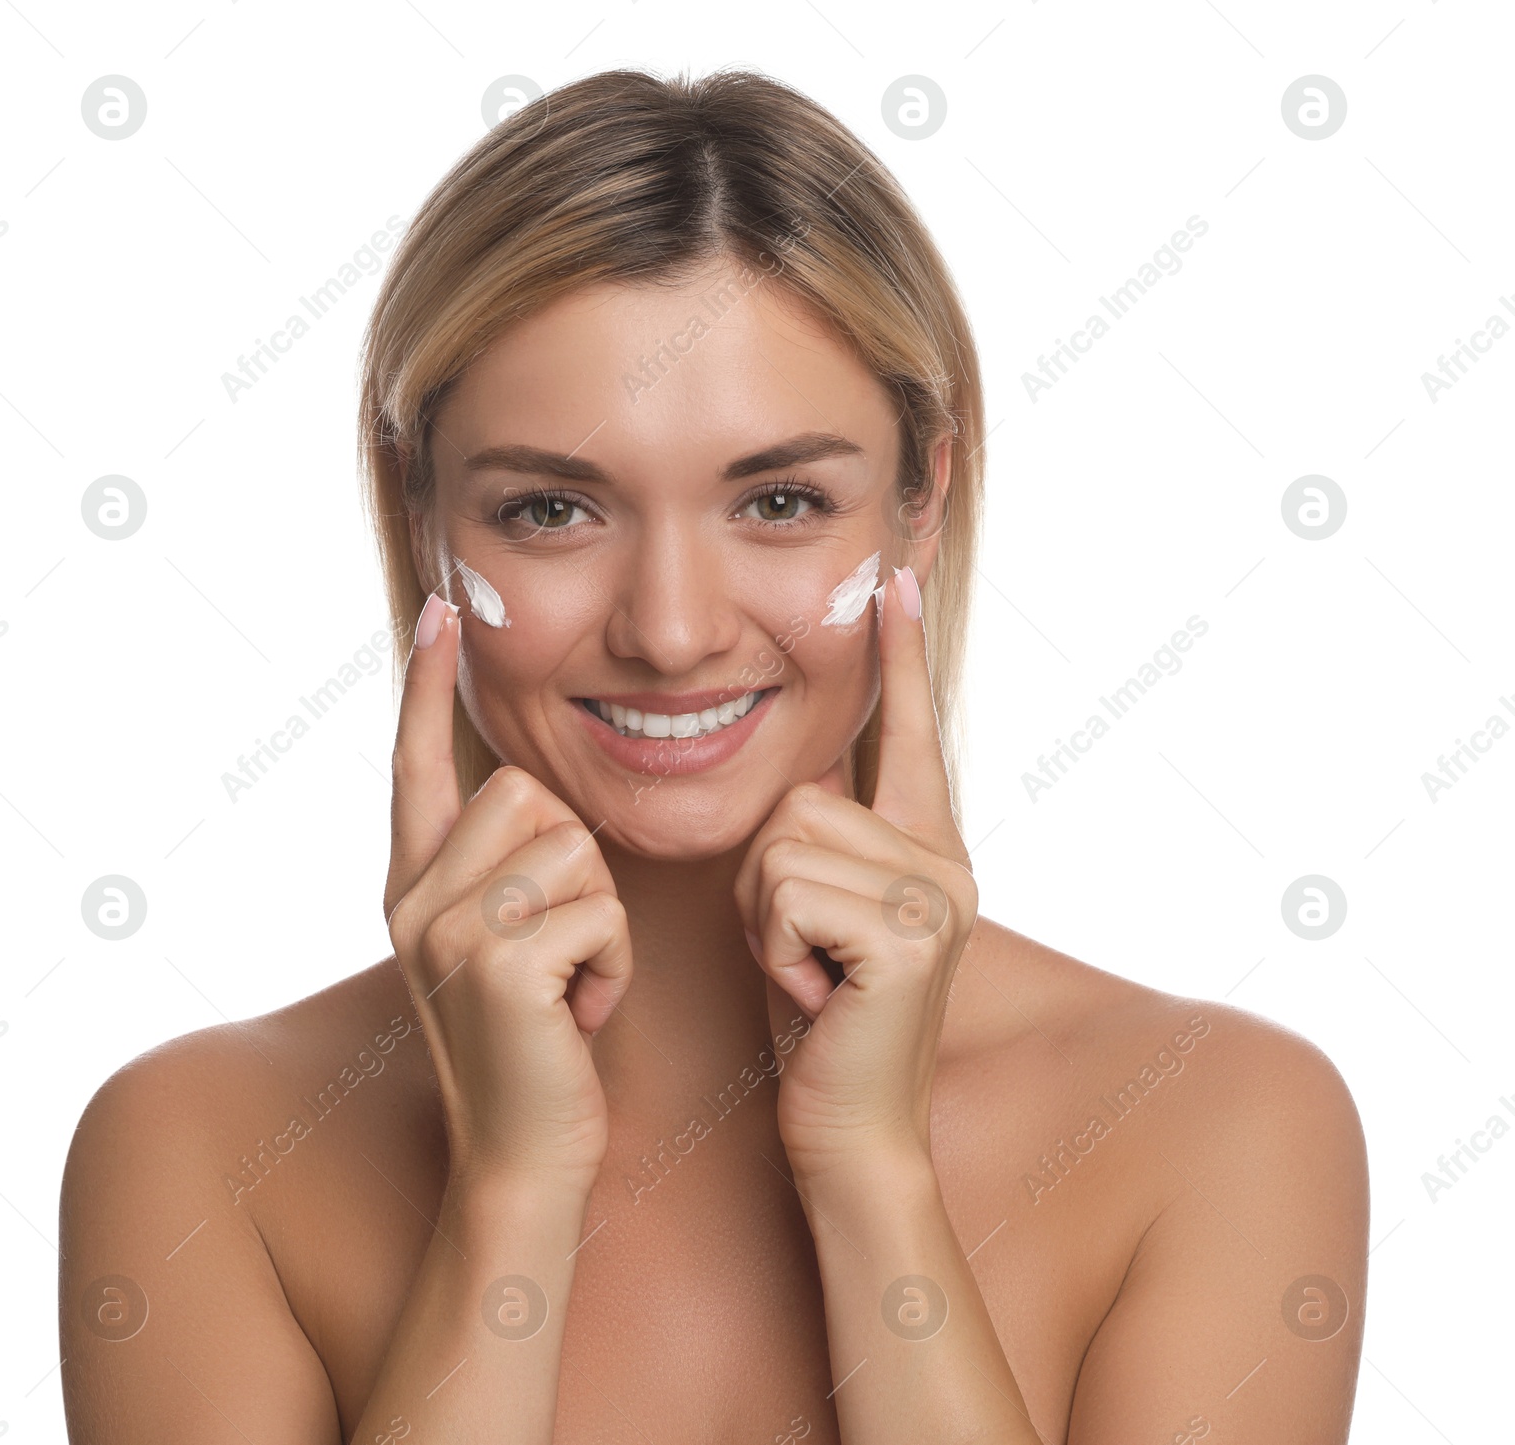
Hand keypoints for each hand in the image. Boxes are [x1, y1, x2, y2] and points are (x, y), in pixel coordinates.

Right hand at [384, 593, 632, 1195]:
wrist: (525, 1157)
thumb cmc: (536, 1047)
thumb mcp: (503, 947)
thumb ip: (503, 871)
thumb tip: (543, 800)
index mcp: (414, 885)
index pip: (418, 761)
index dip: (429, 685)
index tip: (441, 608)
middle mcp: (413, 897)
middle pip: (527, 791)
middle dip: (575, 861)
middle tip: (564, 948)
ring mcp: (445, 928)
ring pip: (570, 844)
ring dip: (601, 918)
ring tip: (573, 985)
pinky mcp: (495, 963)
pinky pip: (598, 908)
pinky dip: (614, 963)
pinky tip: (583, 1016)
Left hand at [733, 565, 977, 1181]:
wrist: (848, 1129)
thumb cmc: (817, 1021)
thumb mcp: (809, 914)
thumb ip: (819, 841)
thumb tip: (802, 775)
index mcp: (925, 848)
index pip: (912, 734)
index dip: (900, 657)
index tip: (896, 578)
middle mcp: (945, 861)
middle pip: (797, 799)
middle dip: (763, 882)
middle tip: (801, 952)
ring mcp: (937, 894)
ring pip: (780, 843)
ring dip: (762, 919)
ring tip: (809, 973)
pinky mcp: (910, 933)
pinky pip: (783, 892)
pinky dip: (771, 948)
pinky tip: (814, 993)